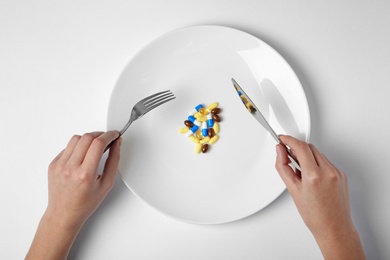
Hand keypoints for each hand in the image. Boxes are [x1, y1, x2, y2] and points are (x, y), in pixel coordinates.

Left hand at [26, 131, 120, 259]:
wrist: (64, 214)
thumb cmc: (85, 203)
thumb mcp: (106, 184)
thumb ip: (113, 161)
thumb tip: (116, 144)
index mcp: (85, 174)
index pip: (98, 144)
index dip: (109, 135)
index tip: (115, 134)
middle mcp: (70, 168)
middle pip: (87, 137)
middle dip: (100, 134)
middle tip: (107, 139)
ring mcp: (59, 165)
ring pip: (76, 139)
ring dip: (88, 139)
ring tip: (95, 147)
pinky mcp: (53, 164)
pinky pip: (67, 147)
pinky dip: (78, 147)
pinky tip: (83, 156)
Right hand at [275, 135, 364, 258]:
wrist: (333, 227)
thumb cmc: (314, 215)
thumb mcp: (292, 190)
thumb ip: (283, 167)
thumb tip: (280, 152)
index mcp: (314, 175)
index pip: (300, 147)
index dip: (289, 140)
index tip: (282, 139)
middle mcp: (328, 171)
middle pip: (310, 148)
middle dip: (297, 148)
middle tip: (288, 156)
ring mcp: (337, 172)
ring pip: (318, 154)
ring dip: (307, 156)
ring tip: (301, 172)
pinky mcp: (342, 175)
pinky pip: (326, 162)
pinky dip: (317, 164)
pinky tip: (312, 176)